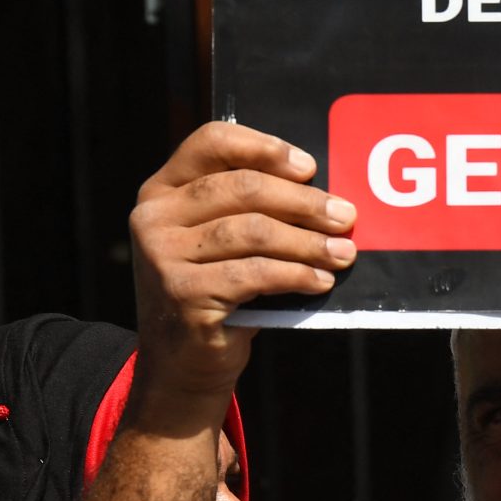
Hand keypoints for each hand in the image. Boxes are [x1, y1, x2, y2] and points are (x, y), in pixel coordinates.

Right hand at [128, 122, 355, 423]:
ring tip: (343, 253)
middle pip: (242, 187)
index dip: (264, 147)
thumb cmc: (220, 290)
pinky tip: (320, 281)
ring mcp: (162, 255)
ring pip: (253, 231)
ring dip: (308, 242)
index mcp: (164, 189)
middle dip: (304, 202)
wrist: (184, 358)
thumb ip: (256, 210)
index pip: (211, 142)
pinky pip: (254, 274)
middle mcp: (154, 216)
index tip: (309, 167)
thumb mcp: (226, 241)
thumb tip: (330, 197)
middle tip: (346, 216)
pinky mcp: (182, 293)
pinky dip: (296, 275)